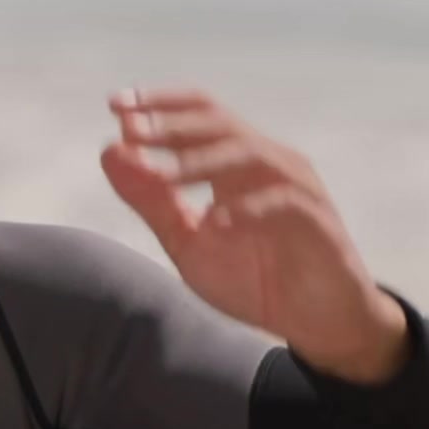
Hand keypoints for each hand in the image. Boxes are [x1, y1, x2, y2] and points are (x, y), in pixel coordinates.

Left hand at [102, 89, 408, 384]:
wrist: (316, 325)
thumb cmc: (255, 278)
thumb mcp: (189, 243)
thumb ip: (152, 202)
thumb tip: (109, 150)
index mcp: (236, 162)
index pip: (199, 113)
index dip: (159, 104)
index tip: (115, 104)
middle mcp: (267, 162)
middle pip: (219, 123)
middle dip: (172, 125)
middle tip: (132, 129)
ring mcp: (296, 186)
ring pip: (248, 153)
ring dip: (201, 162)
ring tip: (161, 175)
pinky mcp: (318, 220)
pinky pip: (282, 202)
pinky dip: (246, 209)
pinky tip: (215, 223)